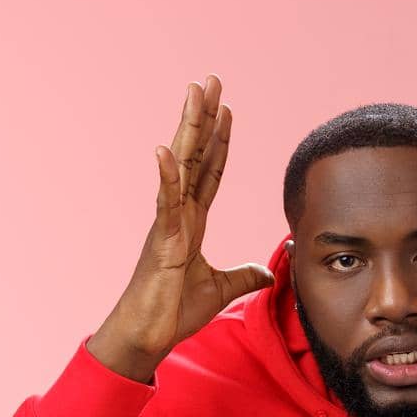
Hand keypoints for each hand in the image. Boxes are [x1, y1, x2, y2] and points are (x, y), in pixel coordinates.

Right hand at [89, 75, 273, 380]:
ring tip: (194, 91)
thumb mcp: (221, 289)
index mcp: (192, 223)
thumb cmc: (174, 312)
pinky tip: (166, 146)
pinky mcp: (161, 240)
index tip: (227, 109)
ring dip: (189, 127)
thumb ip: (244, 276)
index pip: (210, 172)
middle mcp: (179, 214)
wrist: (148, 336)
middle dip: (204, 117)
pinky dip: (166, 174)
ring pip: (182, 165)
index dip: (220, 141)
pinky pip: (165, 201)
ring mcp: (168, 223)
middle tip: (211, 79)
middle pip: (195, 156)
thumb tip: (268, 272)